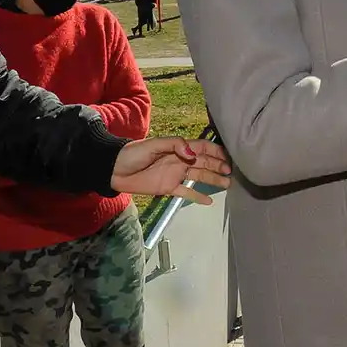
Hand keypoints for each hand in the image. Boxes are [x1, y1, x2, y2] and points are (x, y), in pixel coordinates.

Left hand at [111, 136, 231, 202]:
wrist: (115, 169)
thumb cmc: (134, 153)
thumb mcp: (154, 144)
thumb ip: (175, 145)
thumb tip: (193, 155)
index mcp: (179, 148)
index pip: (203, 148)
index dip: (216, 151)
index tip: (229, 158)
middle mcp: (181, 161)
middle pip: (205, 163)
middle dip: (219, 166)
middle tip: (232, 173)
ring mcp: (175, 175)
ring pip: (199, 177)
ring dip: (213, 180)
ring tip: (228, 184)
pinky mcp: (168, 188)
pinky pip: (186, 192)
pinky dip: (197, 196)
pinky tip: (210, 201)